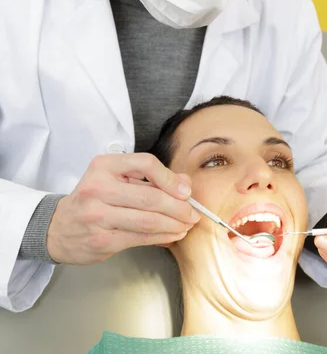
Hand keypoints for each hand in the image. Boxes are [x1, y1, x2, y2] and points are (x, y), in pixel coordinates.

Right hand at [47, 153, 200, 263]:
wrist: (57, 227)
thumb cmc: (92, 198)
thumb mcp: (114, 178)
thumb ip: (148, 178)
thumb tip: (184, 183)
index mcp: (104, 166)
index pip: (145, 163)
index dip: (170, 178)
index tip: (185, 191)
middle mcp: (98, 188)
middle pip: (150, 196)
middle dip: (179, 207)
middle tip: (193, 213)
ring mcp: (98, 215)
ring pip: (148, 220)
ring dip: (174, 224)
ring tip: (186, 225)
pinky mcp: (102, 240)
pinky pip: (140, 237)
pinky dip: (162, 237)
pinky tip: (172, 235)